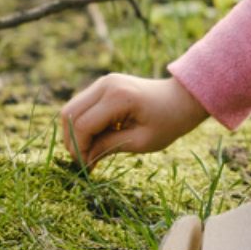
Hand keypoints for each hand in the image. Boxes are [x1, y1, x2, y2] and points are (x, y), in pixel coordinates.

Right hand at [57, 74, 208, 167]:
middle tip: (86, 161)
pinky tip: (96, 139)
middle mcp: (105, 84)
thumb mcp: (141, 141)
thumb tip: (84, 160)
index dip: (80, 149)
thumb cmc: (168, 122)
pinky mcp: (103, 85)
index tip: (88, 167)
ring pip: (71, 109)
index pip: (83, 125)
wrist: (181, 99)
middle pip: (69, 114)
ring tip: (91, 152)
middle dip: (72, 141)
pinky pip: (81, 106)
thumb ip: (109, 147)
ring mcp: (103, 82)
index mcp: (118, 97)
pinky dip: (82, 124)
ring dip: (75, 133)